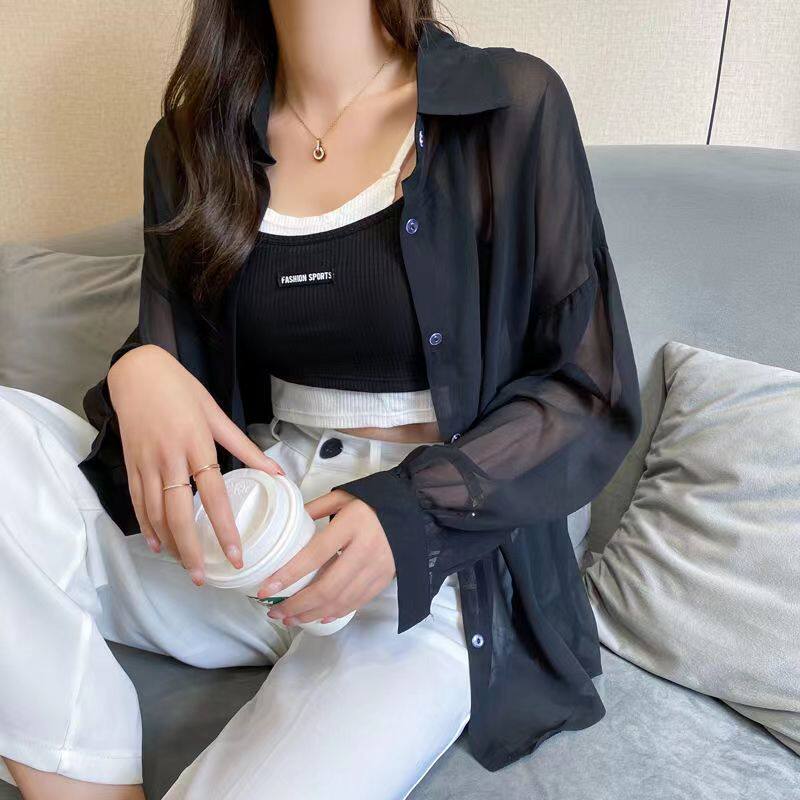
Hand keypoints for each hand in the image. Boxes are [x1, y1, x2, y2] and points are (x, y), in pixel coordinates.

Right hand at [107, 344, 284, 583]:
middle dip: (191, 550)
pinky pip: (138, 502)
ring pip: (156, 514)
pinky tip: (157, 545)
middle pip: (179, 514)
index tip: (235, 555)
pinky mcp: (132, 464)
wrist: (139, 372)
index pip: (213, 495)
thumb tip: (276, 472)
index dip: (224, 528)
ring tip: (185, 566)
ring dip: (170, 544)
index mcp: (197, 445)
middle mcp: (170, 458)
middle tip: (202, 578)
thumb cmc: (182, 390)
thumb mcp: (217, 414)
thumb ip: (245, 448)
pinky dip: (147, 527)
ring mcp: (147, 463)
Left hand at [256, 490, 394, 625]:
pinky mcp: (385, 578)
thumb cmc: (376, 500)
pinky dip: (337, 612)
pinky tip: (320, 616)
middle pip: (327, 587)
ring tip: (291, 619)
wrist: (415, 509)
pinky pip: (358, 601)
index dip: (289, 574)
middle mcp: (365, 549)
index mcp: (351, 524)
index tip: (266, 589)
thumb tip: (288, 524)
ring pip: (341, 600)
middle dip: (297, 605)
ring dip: (313, 614)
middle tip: (275, 612)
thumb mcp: (344, 496)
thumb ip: (316, 508)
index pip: (315, 555)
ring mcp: (378, 567)